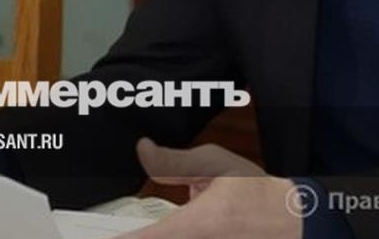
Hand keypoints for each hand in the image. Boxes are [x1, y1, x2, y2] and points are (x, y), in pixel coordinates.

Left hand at [117, 139, 301, 238]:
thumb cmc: (257, 194)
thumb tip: (142, 149)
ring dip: (149, 238)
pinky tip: (159, 232)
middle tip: (107, 232)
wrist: (293, 222)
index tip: (85, 235)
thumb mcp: (215, 164)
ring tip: (135, 230)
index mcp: (196, 226)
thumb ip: (172, 161)